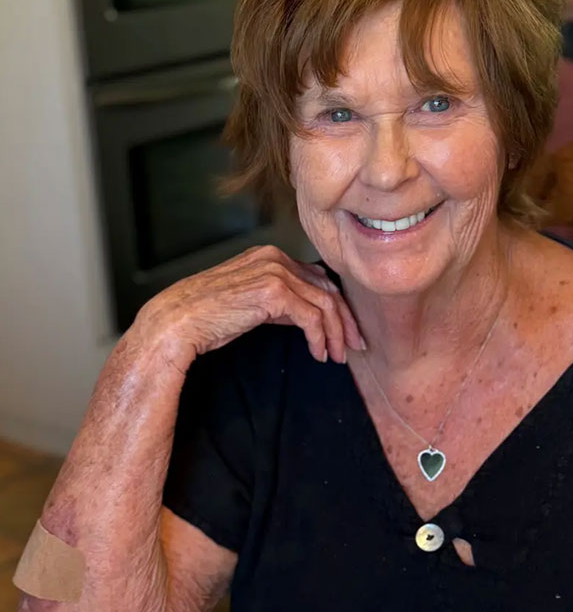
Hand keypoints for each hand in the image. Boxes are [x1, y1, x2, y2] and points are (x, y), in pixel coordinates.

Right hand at [132, 245, 365, 369]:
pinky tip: (319, 354)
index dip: (337, 306)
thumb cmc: (208, 316)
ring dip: (336, 333)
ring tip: (337, 356)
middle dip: (345, 320)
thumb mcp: (251, 303)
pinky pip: (311, 317)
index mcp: (270, 256)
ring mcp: (274, 272)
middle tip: (355, 345)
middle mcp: (275, 258)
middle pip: (327, 288)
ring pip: (324, 303)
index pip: (318, 278)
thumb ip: (279, 302)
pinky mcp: (273, 292)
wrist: (178, 320)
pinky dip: (320, 338)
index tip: (346, 331)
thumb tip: (306, 318)